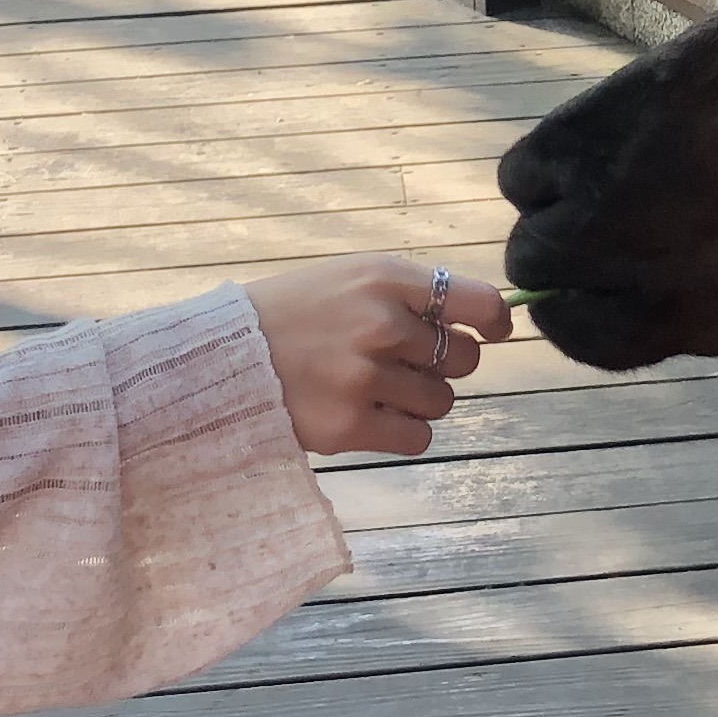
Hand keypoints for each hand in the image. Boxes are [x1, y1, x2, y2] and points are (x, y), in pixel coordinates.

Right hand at [242, 256, 511, 460]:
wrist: (223, 359)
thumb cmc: (295, 314)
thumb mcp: (350, 279)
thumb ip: (410, 294)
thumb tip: (483, 321)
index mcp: (383, 279)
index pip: (476, 302)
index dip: (493, 321)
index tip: (492, 331)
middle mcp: (380, 324)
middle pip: (464, 358)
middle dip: (442, 364)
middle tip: (402, 363)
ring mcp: (365, 377)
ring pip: (442, 401)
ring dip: (420, 399)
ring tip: (375, 387)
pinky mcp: (351, 425)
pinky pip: (418, 438)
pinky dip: (403, 431)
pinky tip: (370, 415)